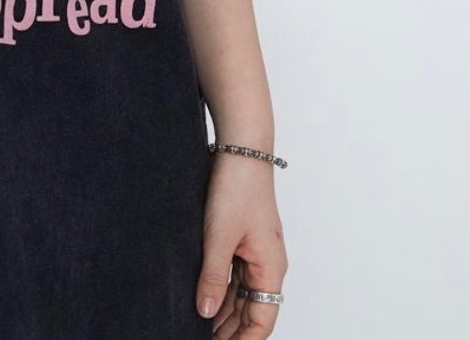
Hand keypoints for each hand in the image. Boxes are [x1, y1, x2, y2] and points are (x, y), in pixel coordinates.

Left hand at [198, 153, 287, 338]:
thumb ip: (212, 277)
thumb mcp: (219, 236)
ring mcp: (254, 253)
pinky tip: (203, 301)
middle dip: (230, 331)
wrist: (240, 149)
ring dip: (222, 312)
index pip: (262, 321)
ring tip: (198, 328)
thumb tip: (205, 313)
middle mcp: (267, 265)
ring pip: (240, 295)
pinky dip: (220, 291)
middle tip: (200, 339)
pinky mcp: (242, 240)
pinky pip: (233, 275)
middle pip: (251, 311)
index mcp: (271, 269)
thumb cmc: (238, 188)